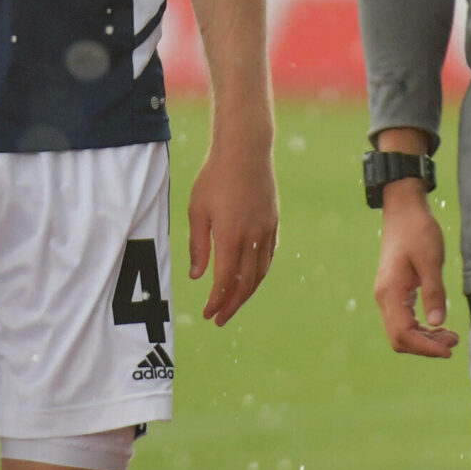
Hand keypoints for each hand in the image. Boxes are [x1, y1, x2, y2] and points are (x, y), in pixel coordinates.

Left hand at [185, 130, 277, 326]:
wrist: (245, 150)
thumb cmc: (214, 177)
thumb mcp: (197, 210)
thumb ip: (198, 245)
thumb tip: (198, 276)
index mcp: (230, 236)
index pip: (225, 281)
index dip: (217, 301)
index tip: (208, 314)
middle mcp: (252, 237)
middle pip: (246, 283)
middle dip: (232, 304)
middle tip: (219, 318)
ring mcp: (266, 230)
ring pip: (260, 272)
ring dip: (247, 292)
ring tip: (233, 303)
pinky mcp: (273, 222)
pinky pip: (268, 256)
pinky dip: (259, 272)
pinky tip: (250, 278)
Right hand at [373, 189, 457, 358]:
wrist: (403, 210)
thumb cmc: (418, 231)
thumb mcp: (431, 260)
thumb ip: (434, 292)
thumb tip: (438, 323)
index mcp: (391, 291)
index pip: (403, 334)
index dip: (426, 348)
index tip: (449, 349)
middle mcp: (384, 296)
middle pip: (399, 338)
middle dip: (426, 346)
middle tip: (453, 340)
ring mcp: (386, 294)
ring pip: (400, 331)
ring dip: (424, 339)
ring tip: (450, 335)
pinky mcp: (393, 290)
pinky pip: (402, 320)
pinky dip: (419, 328)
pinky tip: (437, 324)